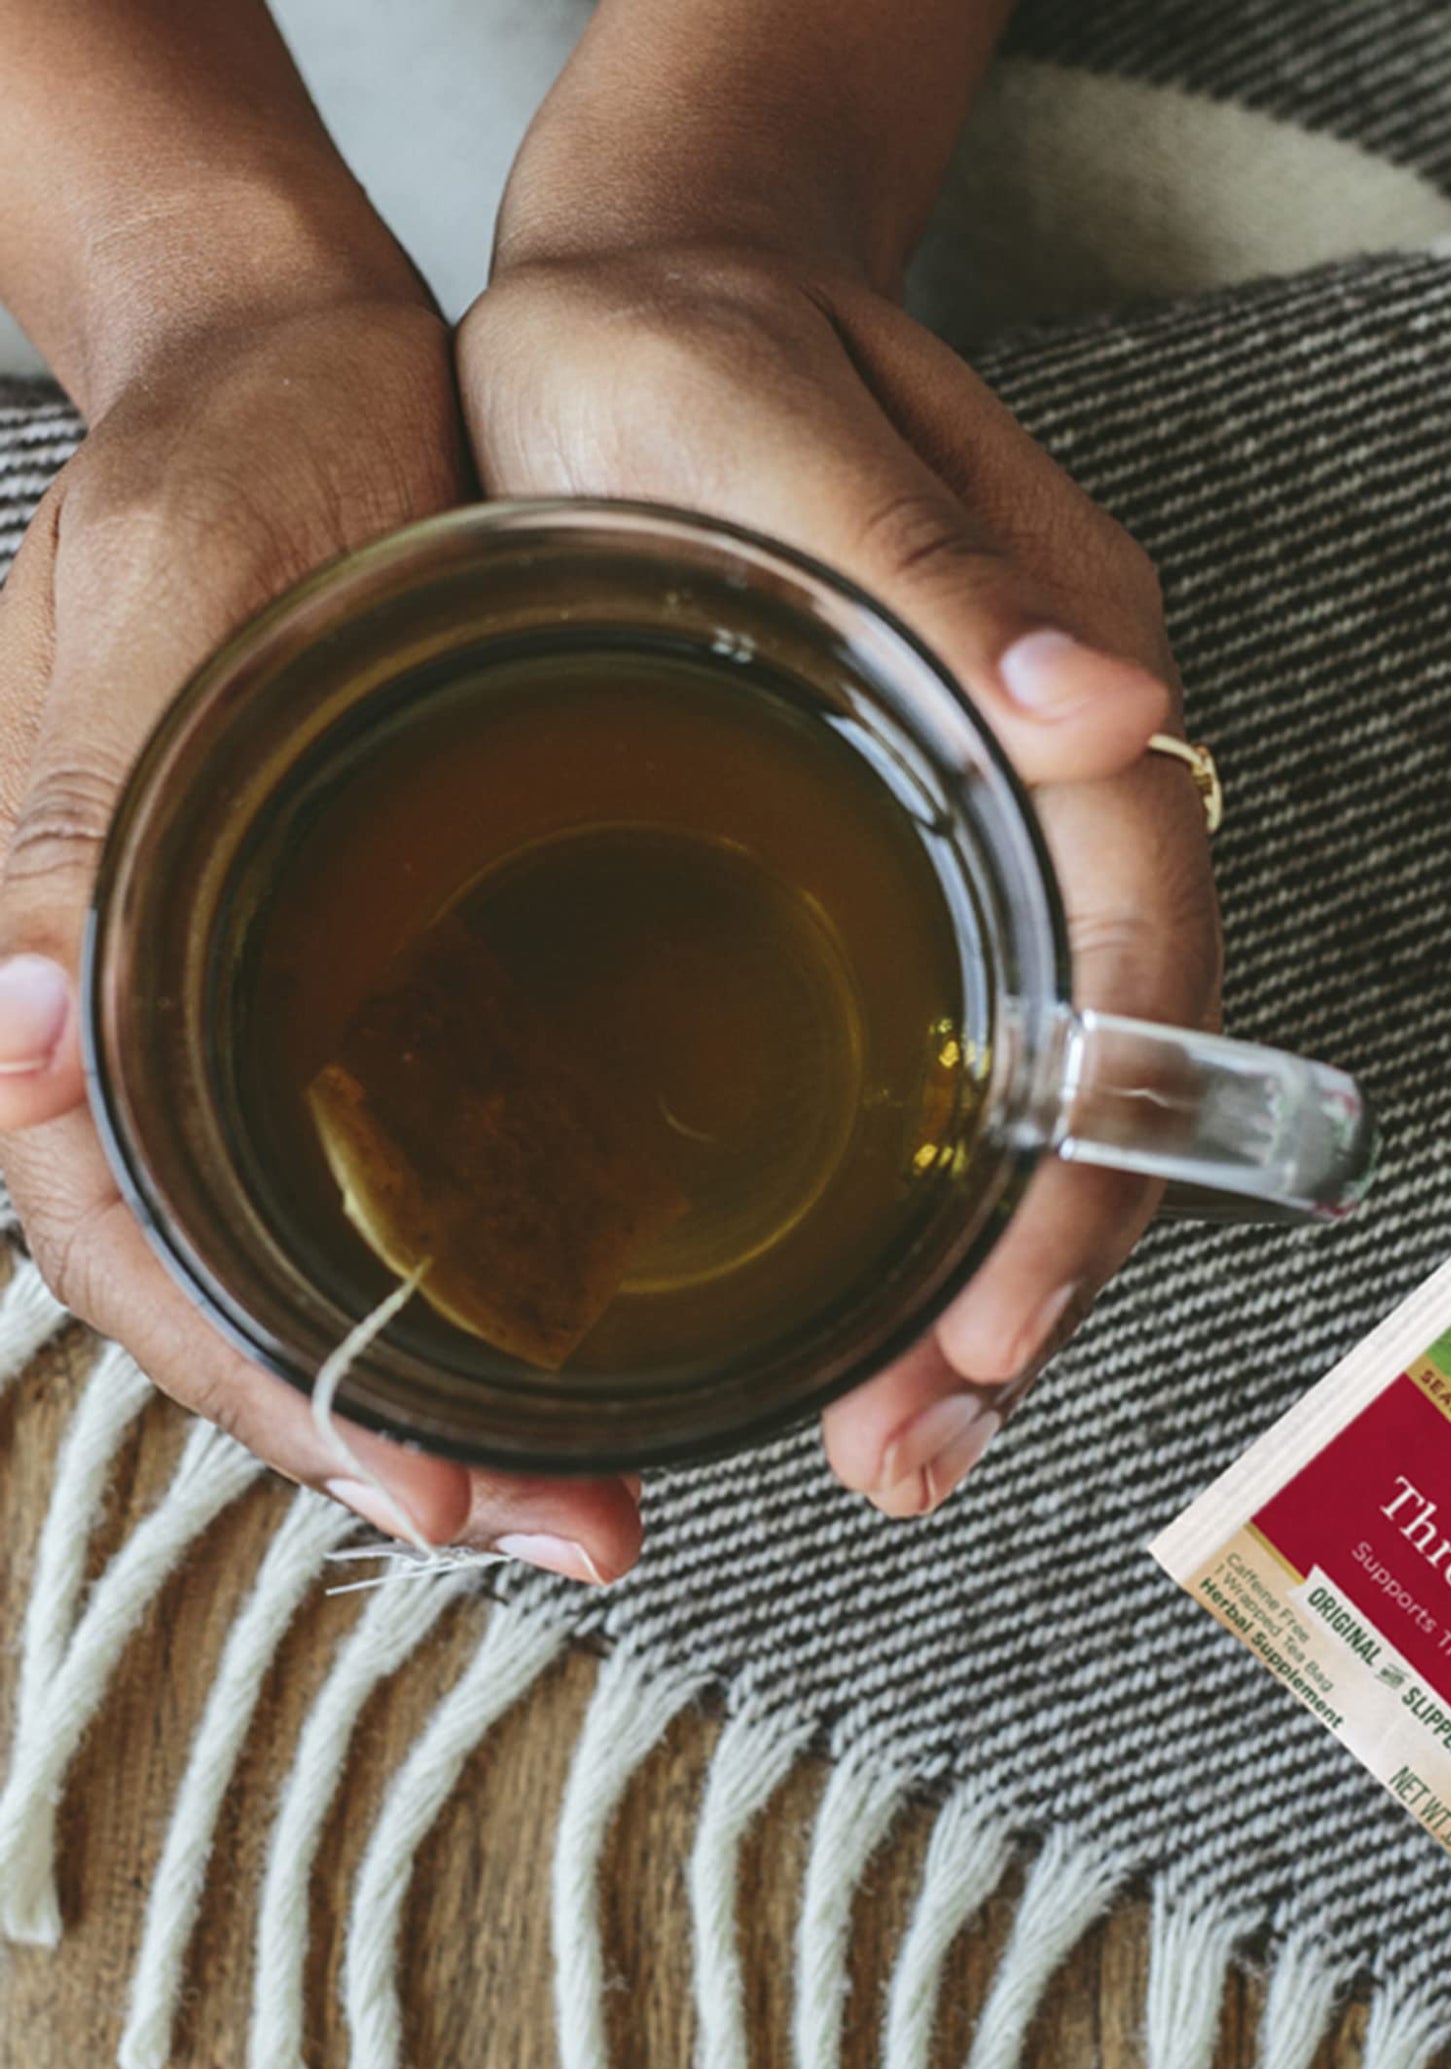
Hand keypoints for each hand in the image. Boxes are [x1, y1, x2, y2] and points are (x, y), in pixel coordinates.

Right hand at [0, 298, 645, 1582]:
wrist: (303, 368)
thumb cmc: (225, 473)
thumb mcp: (152, 619)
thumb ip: (73, 829)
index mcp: (69, 976)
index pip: (136, 1250)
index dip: (273, 1393)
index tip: (428, 1496)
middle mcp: (157, 1025)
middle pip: (242, 1293)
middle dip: (391, 1436)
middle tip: (570, 1532)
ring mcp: (259, 1007)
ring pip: (321, 1246)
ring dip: (448, 1374)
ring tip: (597, 1478)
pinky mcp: (365, 964)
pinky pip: (398, 1144)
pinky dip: (481, 1244)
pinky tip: (586, 1307)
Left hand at [460, 248, 1222, 1513]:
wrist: (646, 292)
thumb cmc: (685, 348)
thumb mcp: (768, 422)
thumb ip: (940, 562)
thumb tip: (1107, 701)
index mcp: (1056, 674)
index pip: (1131, 941)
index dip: (1092, 1142)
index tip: (999, 1316)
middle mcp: (1048, 774)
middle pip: (1105, 1055)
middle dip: (1037, 1267)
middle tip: (922, 1446)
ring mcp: (980, 826)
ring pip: (1040, 1080)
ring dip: (988, 1268)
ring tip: (896, 1437)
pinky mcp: (900, 858)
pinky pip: (955, 1048)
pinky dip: (925, 1193)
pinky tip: (856, 1299)